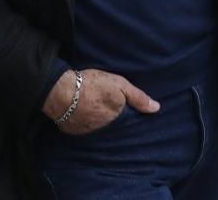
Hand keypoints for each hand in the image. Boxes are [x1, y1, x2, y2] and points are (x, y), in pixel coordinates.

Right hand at [42, 68, 159, 134]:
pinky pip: (84, 130)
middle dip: (114, 121)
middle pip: (113, 127)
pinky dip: (86, 124)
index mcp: (117, 119)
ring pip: (99, 130)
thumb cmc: (92, 84)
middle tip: (108, 109)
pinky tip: (84, 115)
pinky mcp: (75, 133)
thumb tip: (156, 108)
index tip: (128, 113)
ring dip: (99, 124)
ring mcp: (89, 133)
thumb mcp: (119, 84)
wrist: (61, 90)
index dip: (128, 118)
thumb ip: (138, 97)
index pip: (128, 123)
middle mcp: (104, 130)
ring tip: (96, 112)